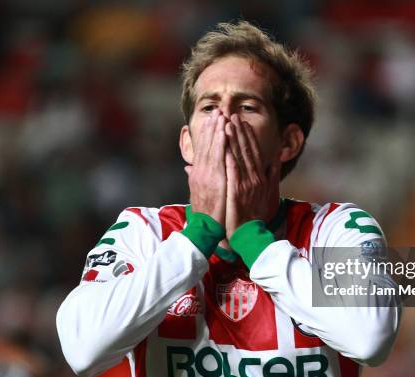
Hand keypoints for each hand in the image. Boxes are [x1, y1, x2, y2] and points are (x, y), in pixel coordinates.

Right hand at [185, 110, 226, 224]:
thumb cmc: (206, 213)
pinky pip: (219, 159)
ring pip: (212, 148)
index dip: (207, 134)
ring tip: (221, 116)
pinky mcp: (215, 181)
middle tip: (217, 111)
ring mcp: (207, 176)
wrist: (205, 228)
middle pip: (206, 145)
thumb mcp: (198, 192)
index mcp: (198, 174)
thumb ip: (195, 177)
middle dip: (212, 127)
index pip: (202, 149)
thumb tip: (189, 168)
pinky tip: (225, 133)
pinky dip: (221, 144)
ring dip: (217, 130)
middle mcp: (200, 172)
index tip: (212, 120)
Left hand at [225, 114, 279, 238]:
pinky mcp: (236, 190)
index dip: (249, 136)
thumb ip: (273, 175)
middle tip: (233, 115)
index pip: (254, 152)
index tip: (243, 122)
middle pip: (247, 150)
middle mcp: (255, 177)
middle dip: (240, 131)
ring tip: (227, 123)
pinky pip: (232, 170)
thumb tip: (276, 160)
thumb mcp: (269, 193)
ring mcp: (246, 183)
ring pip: (239, 156)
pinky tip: (224, 144)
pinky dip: (229, 156)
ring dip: (233, 139)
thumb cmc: (256, 214)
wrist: (249, 233)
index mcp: (260, 177)